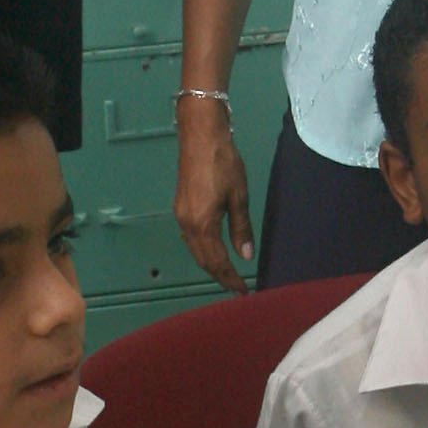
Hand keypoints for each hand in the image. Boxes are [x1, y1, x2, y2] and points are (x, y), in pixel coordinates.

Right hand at [174, 98, 254, 292]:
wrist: (200, 136)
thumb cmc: (222, 163)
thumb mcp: (238, 196)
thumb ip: (241, 228)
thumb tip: (246, 256)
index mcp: (202, 224)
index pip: (217, 261)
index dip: (230, 278)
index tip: (243, 291)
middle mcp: (187, 224)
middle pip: (202, 259)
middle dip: (219, 276)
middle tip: (236, 288)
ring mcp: (181, 215)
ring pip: (195, 249)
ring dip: (210, 264)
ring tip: (227, 274)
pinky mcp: (181, 206)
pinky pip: (190, 237)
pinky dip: (203, 250)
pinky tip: (213, 250)